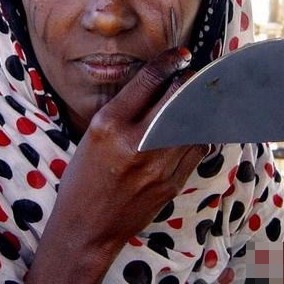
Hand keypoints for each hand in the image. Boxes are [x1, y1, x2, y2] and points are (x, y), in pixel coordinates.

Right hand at [26, 48, 207, 283]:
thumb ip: (124, 107)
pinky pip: (198, 146)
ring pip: (195, 120)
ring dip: (199, 102)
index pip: (148, 81)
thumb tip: (158, 82)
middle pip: (177, 96)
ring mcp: (159, 165)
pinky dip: (199, 130)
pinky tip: (193, 124)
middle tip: (190, 73)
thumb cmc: (84, 177)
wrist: (88, 228)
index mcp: (110, 125)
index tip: (180, 54)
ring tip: (198, 93)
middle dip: (189, 79)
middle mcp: (137, 142)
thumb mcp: (93, 133)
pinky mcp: (173, 182)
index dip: (168, 62)